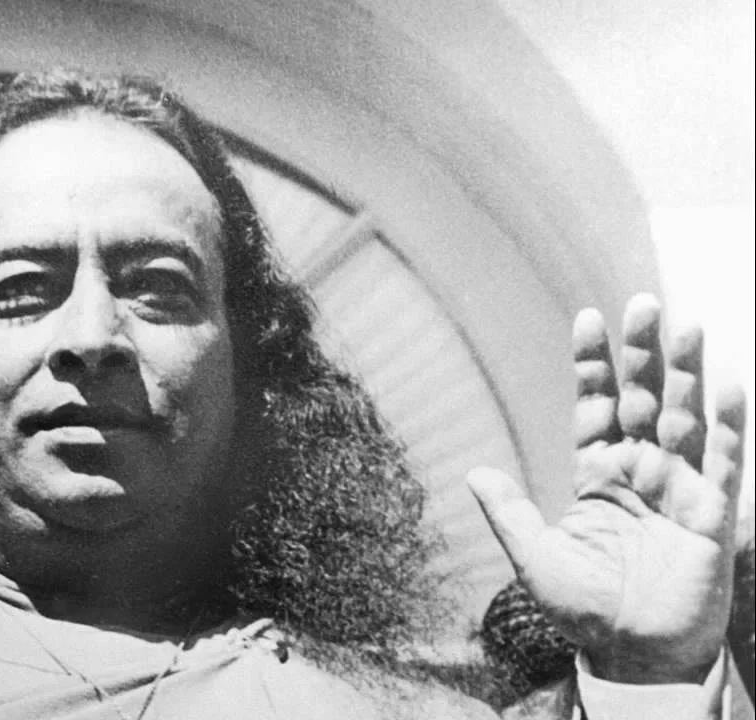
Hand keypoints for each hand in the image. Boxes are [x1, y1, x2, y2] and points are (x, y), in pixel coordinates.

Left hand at [469, 294, 746, 683]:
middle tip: (644, 303)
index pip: (596, 405)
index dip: (594, 364)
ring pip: (686, 418)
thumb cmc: (584, 608)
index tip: (590, 317)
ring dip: (687, 373)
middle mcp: (641, 471)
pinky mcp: (712, 514)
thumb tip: (475, 474)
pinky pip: (724, 462)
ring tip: (688, 324)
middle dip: (644, 353)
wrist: (633, 655)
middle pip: (644, 398)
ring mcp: (679, 488)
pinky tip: (730, 384)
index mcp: (598, 474)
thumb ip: (510, 514)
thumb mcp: (535, 559)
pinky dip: (728, 425)